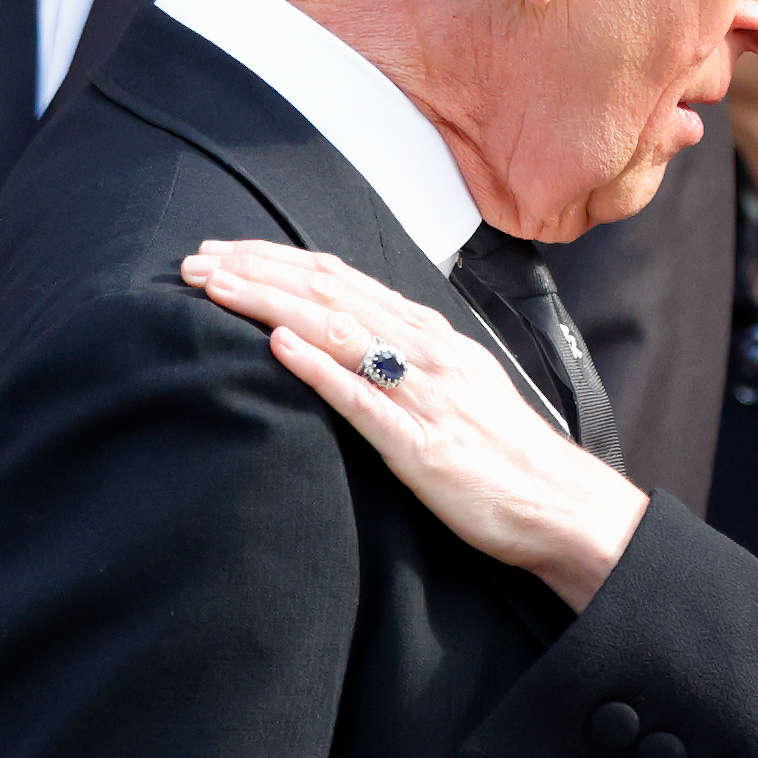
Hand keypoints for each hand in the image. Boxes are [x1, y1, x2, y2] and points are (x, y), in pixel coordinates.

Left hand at [181, 240, 648, 609]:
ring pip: (337, 330)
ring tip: (215, 289)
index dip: (277, 261)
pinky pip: (362, 398)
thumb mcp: (456, 383)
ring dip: (270, 304)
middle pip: (328, 293)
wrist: (561, 505)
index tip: (225, 252)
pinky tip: (277, 347)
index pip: (342, 279)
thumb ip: (406, 356)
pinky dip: (318, 367)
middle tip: (196, 262)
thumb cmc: (503, 452)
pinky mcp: (421, 443)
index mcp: (429, 333)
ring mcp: (423, 392)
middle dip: (256, 272)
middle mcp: (424, 349)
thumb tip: (350, 338)